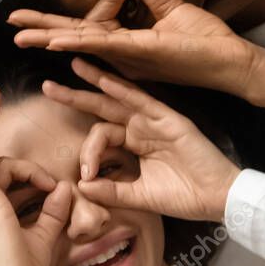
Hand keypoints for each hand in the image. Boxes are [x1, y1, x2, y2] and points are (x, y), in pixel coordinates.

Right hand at [9, 0, 257, 94]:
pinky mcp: (140, 53)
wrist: (231, 61)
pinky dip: (79, 43)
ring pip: (81, 43)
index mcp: (123, 40)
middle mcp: (119, 51)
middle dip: (39, 30)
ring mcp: (127, 54)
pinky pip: (104, 45)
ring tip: (21, 37)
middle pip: (72, 36)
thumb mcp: (172, 6)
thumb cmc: (205, 40)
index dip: (54, 21)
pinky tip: (57, 41)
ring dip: (50, 38)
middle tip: (10, 25)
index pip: (82, 27)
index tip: (28, 14)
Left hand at [45, 59, 239, 221]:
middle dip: (75, 97)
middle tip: (48, 87)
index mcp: (133, 143)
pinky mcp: (170, 120)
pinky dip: (124, 90)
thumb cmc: (182, 198)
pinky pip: (143, 101)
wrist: (216, 200)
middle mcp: (141, 128)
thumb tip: (81, 187)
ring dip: (96, 80)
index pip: (101, 136)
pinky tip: (105, 81)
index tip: (85, 174)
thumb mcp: (138, 196)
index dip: (89, 153)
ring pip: (120, 96)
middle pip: (102, 107)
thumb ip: (111, 190)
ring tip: (74, 65)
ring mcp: (155, 121)